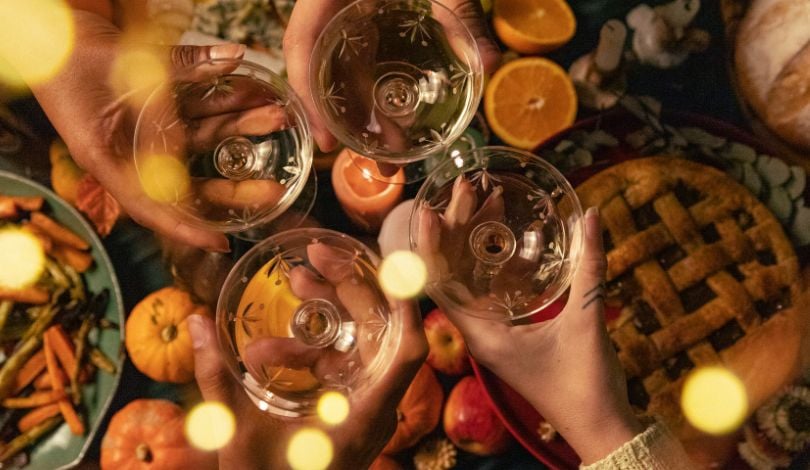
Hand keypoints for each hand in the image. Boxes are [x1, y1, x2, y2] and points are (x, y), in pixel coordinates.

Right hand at [27, 11, 254, 251]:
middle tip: (274, 190)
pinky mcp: (161, 107)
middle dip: (235, 186)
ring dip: (241, 127)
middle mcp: (133, 153)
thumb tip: (232, 57)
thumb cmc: (69, 55)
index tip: (221, 243)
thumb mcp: (119, 70)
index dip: (186, 228)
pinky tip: (255, 94)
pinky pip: (200, 109)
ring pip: (204, 138)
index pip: (152, 207)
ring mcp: (149, 130)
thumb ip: (178, 68)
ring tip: (277, 117)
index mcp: (110, 161)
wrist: (53, 31)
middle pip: (191, 180)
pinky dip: (226, 101)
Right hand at [187, 240, 427, 468]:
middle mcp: (376, 409)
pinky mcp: (353, 411)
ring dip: (332, 314)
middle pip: (382, 335)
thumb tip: (196, 323)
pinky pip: (349, 364)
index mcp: (364, 415)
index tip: (384, 265)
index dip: (405, 306)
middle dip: (348, 291)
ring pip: (364, 345)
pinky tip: (285, 341)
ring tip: (295, 285)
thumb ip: (216, 377)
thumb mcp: (235, 434)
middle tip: (308, 263)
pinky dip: (323, 346)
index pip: (407, 352)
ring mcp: (367, 409)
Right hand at [283, 0, 501, 151]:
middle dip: (346, 120)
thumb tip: (490, 63)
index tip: (329, 140)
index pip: (300, 44)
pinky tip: (396, 116)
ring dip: (363, 111)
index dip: (309, 96)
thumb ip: (462, 13)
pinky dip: (374, 88)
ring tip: (393, 154)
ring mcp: (347, 8)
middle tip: (378, 165)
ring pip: (341, 67)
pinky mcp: (365, 11)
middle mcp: (331, 3)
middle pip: (321, 67)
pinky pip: (360, 55)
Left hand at [419, 184, 642, 463]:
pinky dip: (491, 261)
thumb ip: (589, 269)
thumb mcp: (586, 322)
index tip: (429, 210)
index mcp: (482, 335)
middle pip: (452, 274)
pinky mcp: (507, 333)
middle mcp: (479, 333)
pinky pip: (488, 290)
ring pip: (469, 279)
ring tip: (480, 198)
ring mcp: (491, 333)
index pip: (439, 285)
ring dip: (472, 240)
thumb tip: (591, 216)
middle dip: (455, 229)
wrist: (599, 427)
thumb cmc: (585, 384)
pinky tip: (501, 236)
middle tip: (465, 188)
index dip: (430, 246)